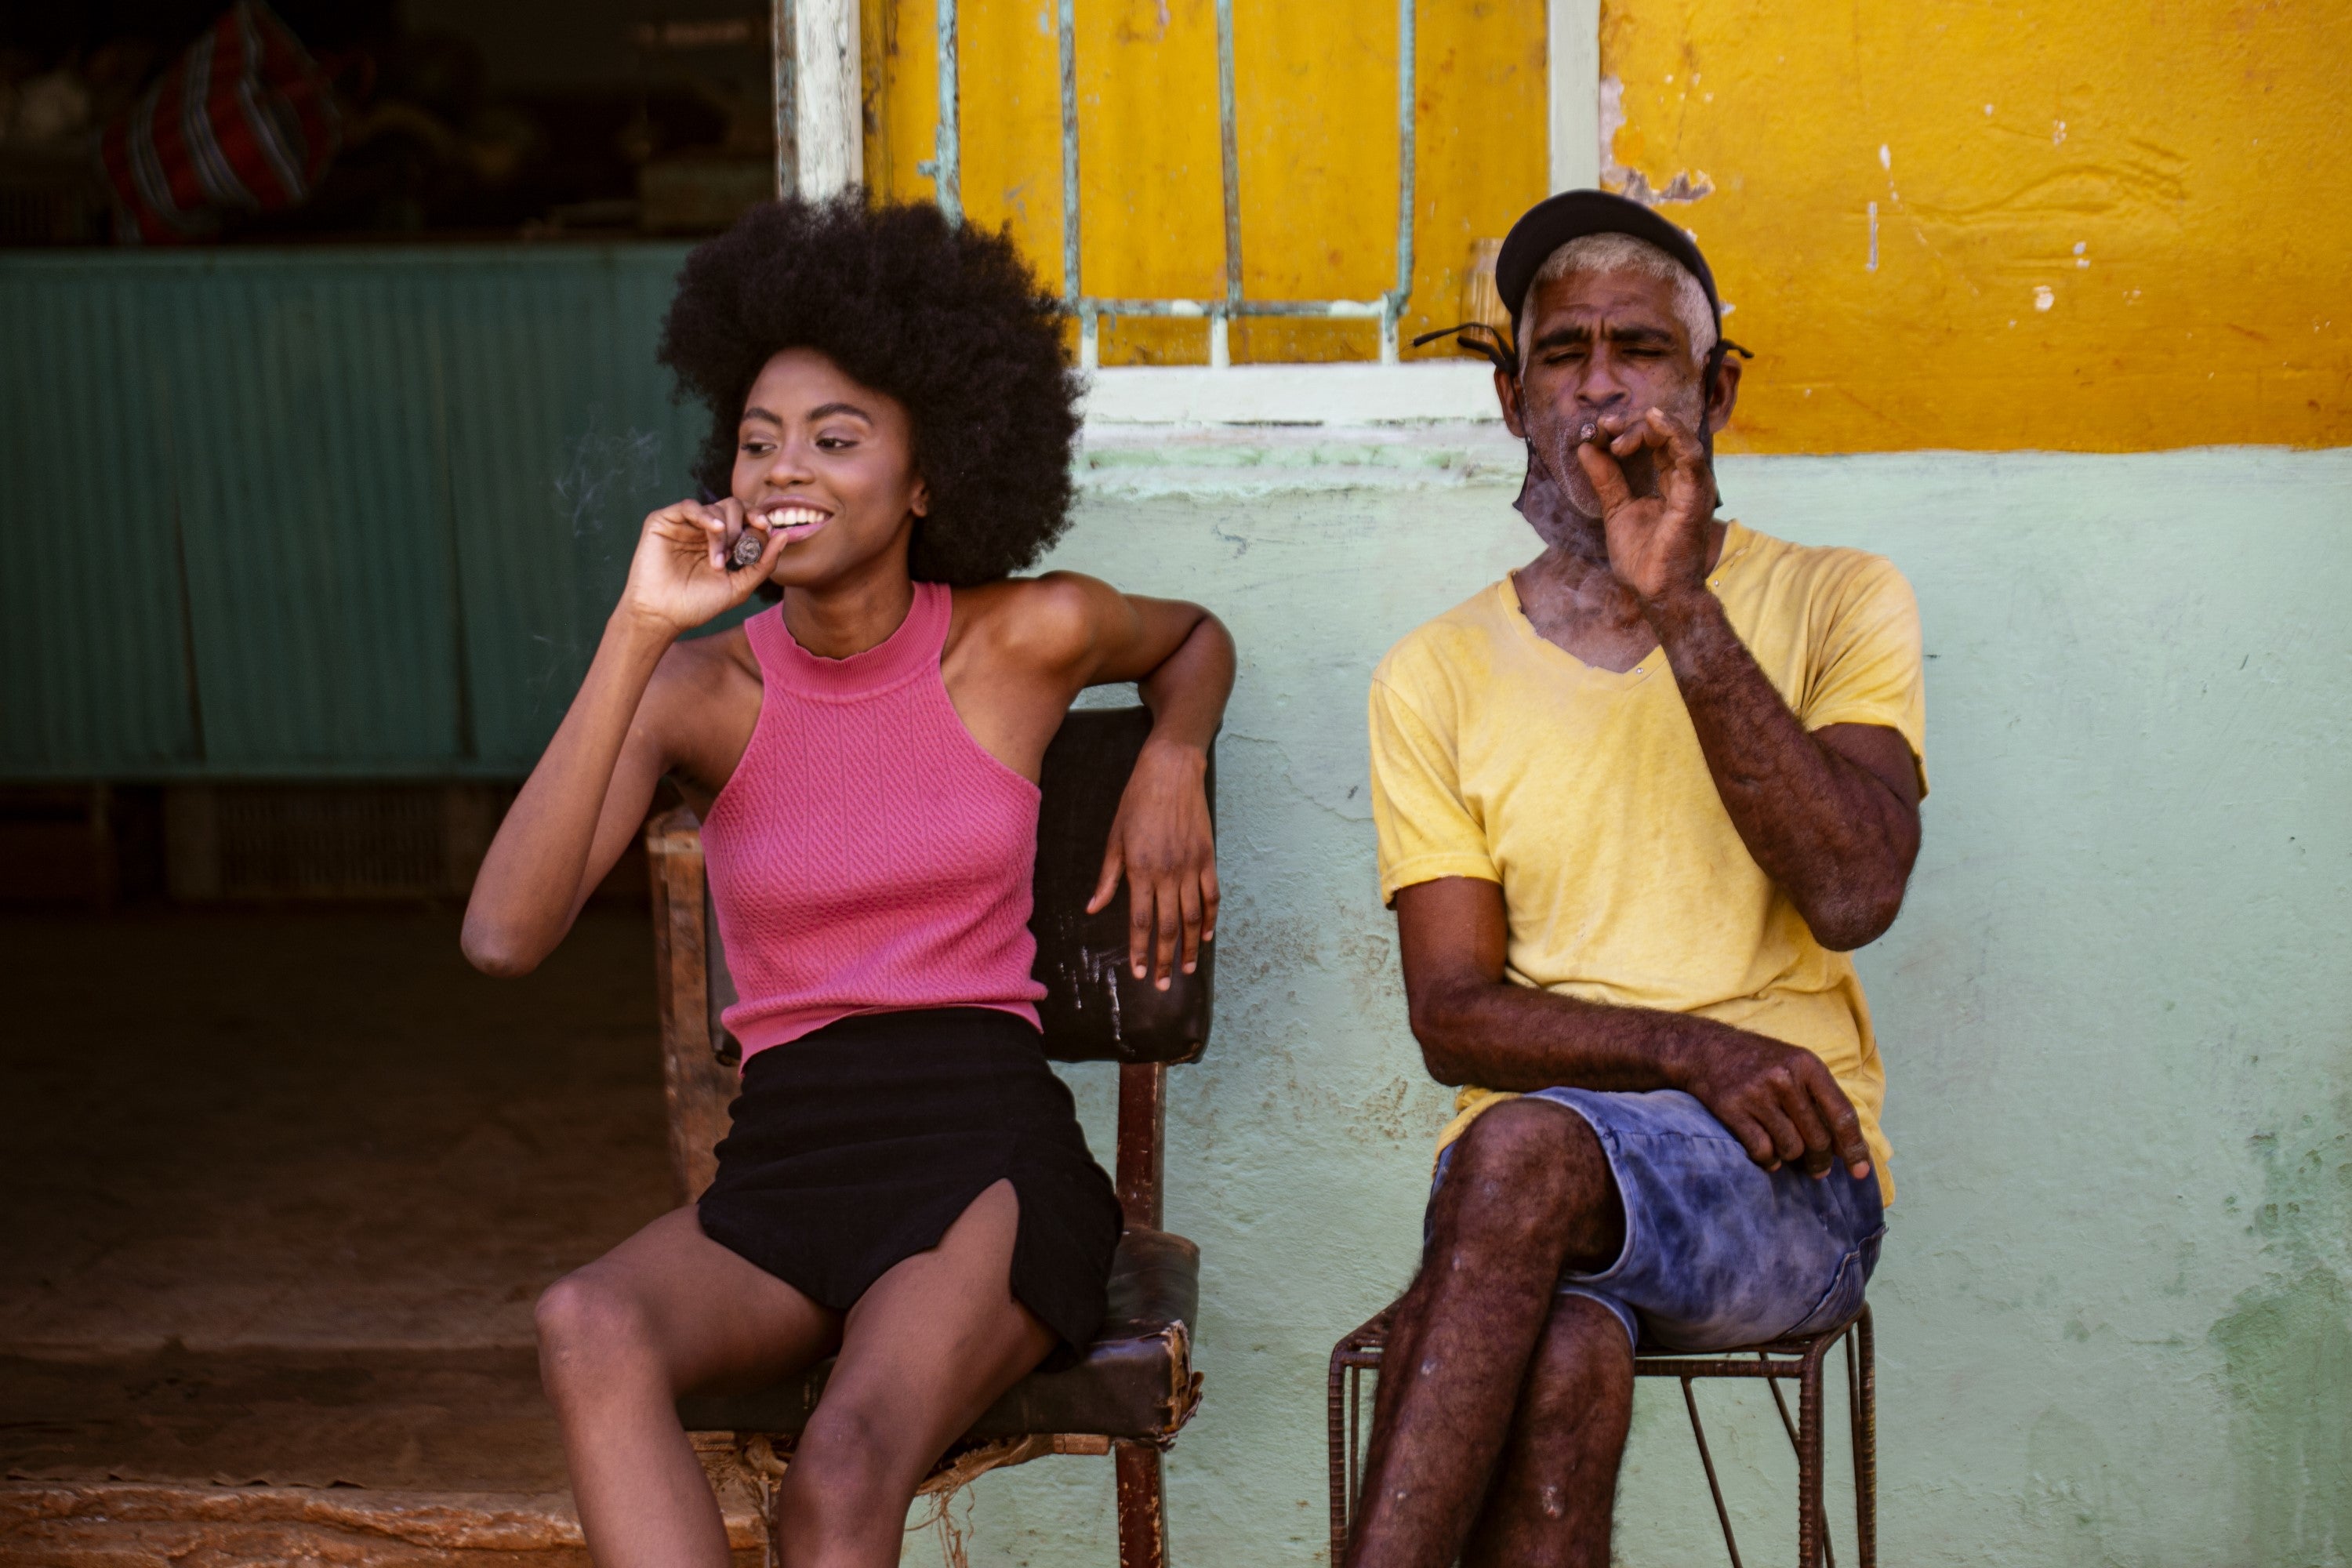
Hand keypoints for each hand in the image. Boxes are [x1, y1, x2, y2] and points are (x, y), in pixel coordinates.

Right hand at [615, 499, 784, 636]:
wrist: (663, 616)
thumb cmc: (697, 605)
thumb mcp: (739, 586)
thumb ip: (763, 563)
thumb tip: (783, 535)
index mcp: (721, 542)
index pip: (744, 517)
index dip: (757, 517)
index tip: (766, 527)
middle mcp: (702, 530)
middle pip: (732, 506)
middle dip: (743, 522)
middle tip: (741, 545)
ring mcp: (683, 525)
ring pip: (714, 508)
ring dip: (724, 529)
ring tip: (722, 556)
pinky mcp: (662, 522)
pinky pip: (688, 507)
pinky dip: (706, 515)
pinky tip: (716, 529)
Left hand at [1086, 739, 1218, 989]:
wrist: (1171, 772)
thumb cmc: (1136, 801)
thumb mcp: (1114, 838)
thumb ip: (1108, 877)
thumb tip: (1094, 908)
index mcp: (1140, 870)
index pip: (1141, 922)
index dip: (1140, 950)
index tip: (1138, 973)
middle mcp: (1168, 873)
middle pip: (1168, 927)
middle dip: (1164, 959)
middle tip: (1161, 984)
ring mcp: (1191, 866)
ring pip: (1192, 917)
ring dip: (1188, 947)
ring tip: (1185, 969)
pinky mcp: (1208, 857)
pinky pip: (1212, 896)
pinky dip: (1210, 919)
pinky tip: (1205, 937)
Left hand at [1573, 406, 1714, 603]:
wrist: (1656, 591)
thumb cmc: (1643, 558)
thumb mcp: (1616, 509)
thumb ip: (1606, 478)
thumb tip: (1586, 448)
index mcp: (1671, 481)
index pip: (1653, 441)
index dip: (1626, 430)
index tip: (1598, 431)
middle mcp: (1686, 478)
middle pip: (1663, 434)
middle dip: (1630, 425)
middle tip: (1603, 427)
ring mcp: (1694, 485)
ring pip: (1677, 436)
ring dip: (1644, 427)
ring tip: (1615, 429)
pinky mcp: (1695, 494)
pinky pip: (1690, 454)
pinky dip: (1673, 431)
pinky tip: (1653, 418)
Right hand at [1671, 1032, 1872, 1180]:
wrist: (1705, 1049)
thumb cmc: (1759, 1062)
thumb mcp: (1795, 1065)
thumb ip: (1820, 1098)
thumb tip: (1844, 1147)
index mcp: (1807, 1065)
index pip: (1842, 1114)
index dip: (1854, 1147)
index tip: (1860, 1173)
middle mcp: (1784, 1078)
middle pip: (1817, 1138)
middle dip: (1820, 1161)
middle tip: (1817, 1169)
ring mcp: (1757, 1094)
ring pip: (1790, 1148)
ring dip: (1790, 1158)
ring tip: (1784, 1150)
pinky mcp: (1732, 1109)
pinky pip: (1762, 1151)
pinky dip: (1767, 1160)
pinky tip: (1766, 1155)